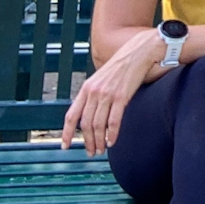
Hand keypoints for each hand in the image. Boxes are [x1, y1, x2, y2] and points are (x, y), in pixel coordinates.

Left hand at [61, 28, 160, 155]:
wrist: (140, 51)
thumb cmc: (122, 65)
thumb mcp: (102, 78)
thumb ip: (94, 94)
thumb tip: (89, 114)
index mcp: (86, 88)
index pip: (71, 115)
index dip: (67, 133)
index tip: (65, 146)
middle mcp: (94, 92)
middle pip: (86, 124)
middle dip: (87, 141)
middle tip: (91, 152)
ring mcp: (107, 94)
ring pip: (98, 125)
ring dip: (99, 141)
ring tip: (101, 150)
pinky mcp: (121, 96)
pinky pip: (113, 121)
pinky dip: (112, 134)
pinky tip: (112, 141)